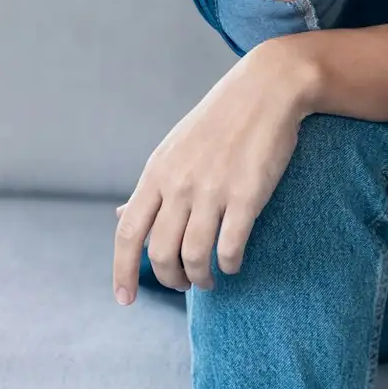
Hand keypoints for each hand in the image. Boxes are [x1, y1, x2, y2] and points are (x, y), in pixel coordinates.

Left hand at [113, 38, 316, 302]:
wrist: (266, 89)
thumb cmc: (220, 120)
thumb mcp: (173, 149)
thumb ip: (151, 187)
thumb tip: (121, 216)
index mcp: (156, 173)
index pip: (128, 233)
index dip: (122, 272)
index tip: (124, 300)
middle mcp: (178, 184)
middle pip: (160, 253)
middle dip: (170, 279)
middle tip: (184, 284)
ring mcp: (211, 190)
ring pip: (193, 256)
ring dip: (200, 278)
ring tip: (209, 279)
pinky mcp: (246, 195)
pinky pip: (229, 248)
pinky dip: (228, 265)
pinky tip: (232, 263)